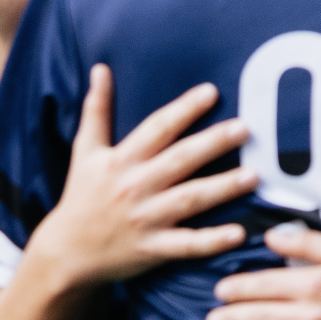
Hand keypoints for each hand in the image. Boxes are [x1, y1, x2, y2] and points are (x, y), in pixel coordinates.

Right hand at [23, 65, 256, 288]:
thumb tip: (101, 68)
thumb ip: (97, 109)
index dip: (184, 109)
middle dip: (213, 143)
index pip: (158, 128)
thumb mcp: (84, 150)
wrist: (67, 251)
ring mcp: (145, 219)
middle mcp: (135, 186)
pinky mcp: (152, 249)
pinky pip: (186, 245)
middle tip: (244, 128)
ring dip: (222, 188)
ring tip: (253, 175)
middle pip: (180, 160)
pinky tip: (238, 233)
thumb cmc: (80, 196)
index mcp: (121, 160)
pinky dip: (212, 241)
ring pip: (189, 200)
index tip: (211, 92)